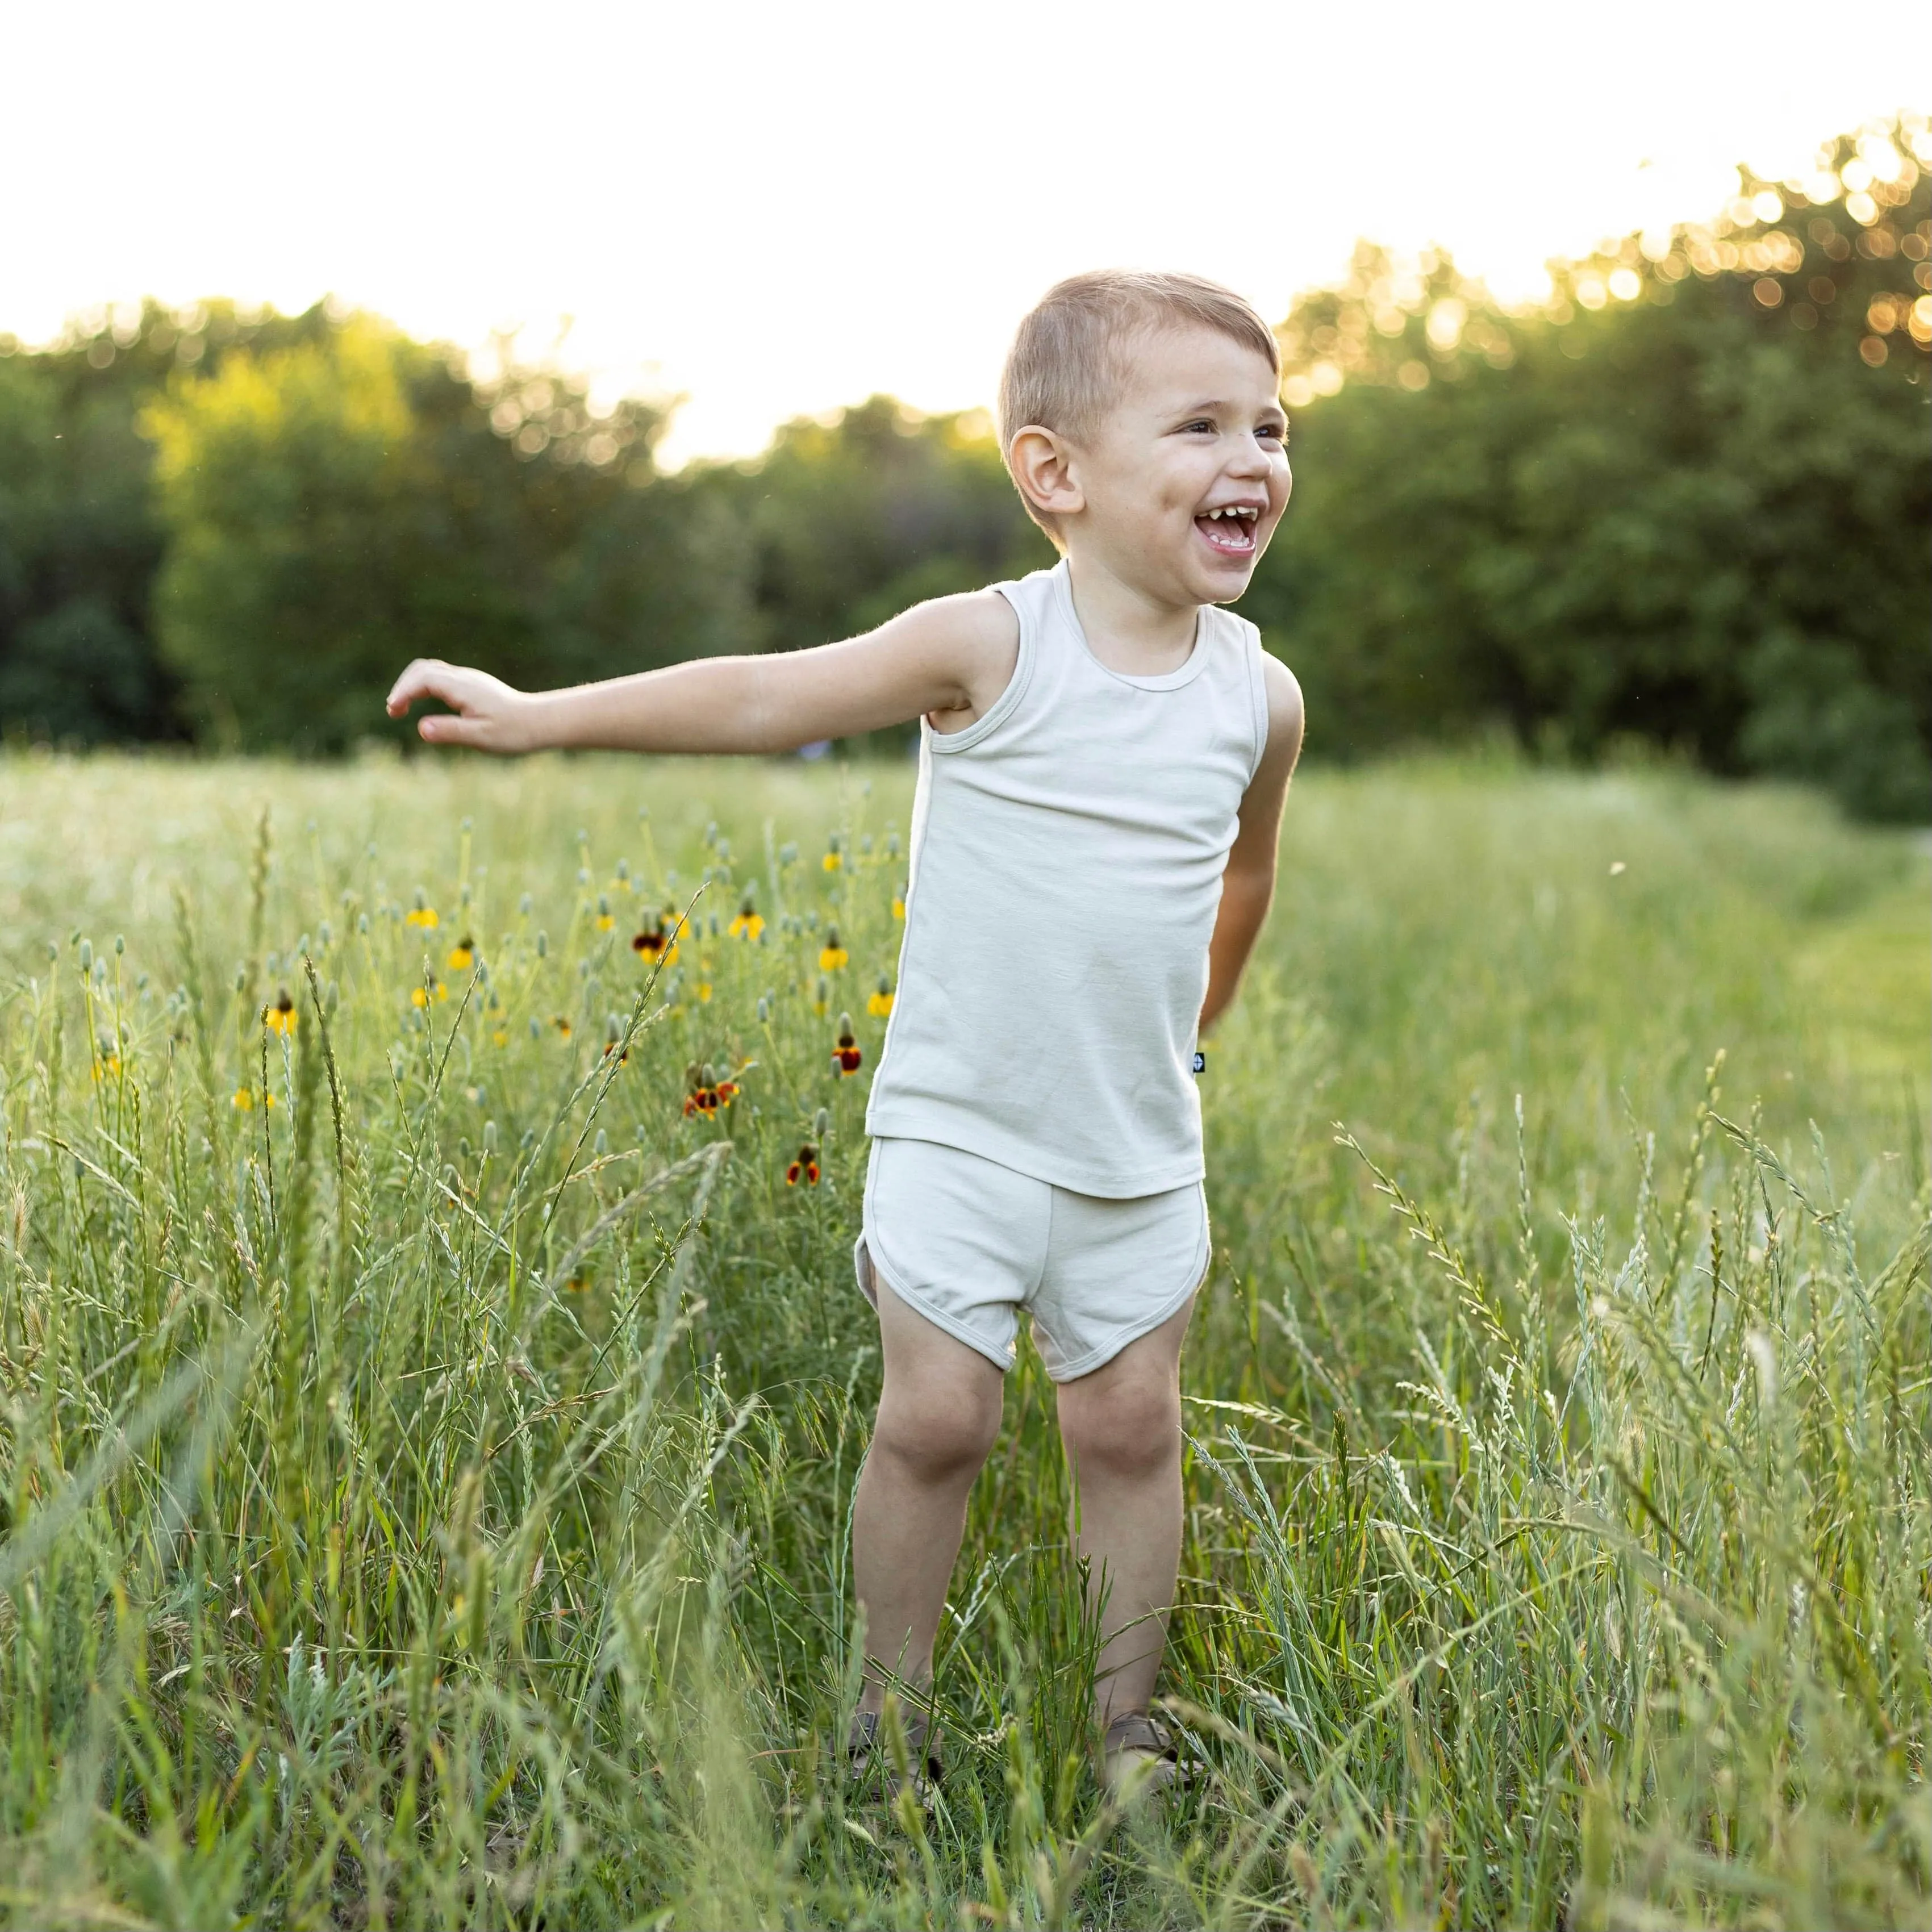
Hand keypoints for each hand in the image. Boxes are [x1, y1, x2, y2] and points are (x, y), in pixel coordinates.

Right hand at [385, 659, 540, 752]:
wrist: (540, 722)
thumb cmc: (514, 732)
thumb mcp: (481, 737)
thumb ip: (451, 731)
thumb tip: (421, 728)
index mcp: (463, 688)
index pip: (423, 678)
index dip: (403, 691)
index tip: (393, 710)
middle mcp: (464, 678)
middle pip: (423, 669)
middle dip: (403, 686)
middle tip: (394, 712)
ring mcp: (469, 680)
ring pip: (431, 670)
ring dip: (412, 685)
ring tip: (401, 709)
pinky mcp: (472, 686)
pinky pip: (441, 677)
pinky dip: (424, 687)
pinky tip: (423, 704)